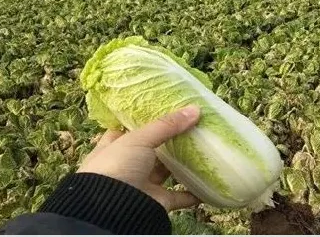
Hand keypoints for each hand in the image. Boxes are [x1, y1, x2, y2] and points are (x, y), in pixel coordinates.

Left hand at [78, 105, 200, 211]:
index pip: (125, 131)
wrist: (115, 210)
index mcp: (112, 148)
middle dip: (167, 140)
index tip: (161, 110)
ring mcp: (142, 184)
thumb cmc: (117, 166)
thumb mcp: (139, 139)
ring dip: (181, 164)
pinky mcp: (157, 201)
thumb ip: (166, 125)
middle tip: (189, 125)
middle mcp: (126, 166)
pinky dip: (193, 192)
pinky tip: (207, 182)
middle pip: (150, 150)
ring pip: (165, 171)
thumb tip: (194, 109)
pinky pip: (179, 196)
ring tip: (201, 148)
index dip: (141, 121)